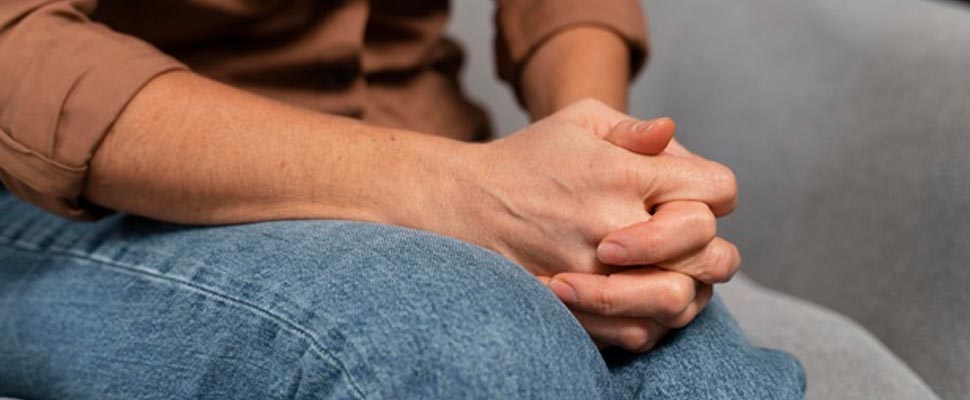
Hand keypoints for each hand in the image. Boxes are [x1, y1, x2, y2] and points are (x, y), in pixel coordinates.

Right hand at [538, 118, 740, 351]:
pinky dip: (648, 319)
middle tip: (682, 243)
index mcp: (624, 174)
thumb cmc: (526, 159)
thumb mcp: (578, 122)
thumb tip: (672, 134)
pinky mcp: (577, 309)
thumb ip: (634, 129)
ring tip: (663, 272)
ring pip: (681, 300)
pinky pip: (641, 331)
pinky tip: (633, 296)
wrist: (464, 205)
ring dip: (683, 287)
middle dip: (706, 246)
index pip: (718, 190)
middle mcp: (615, 225)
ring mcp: (596, 274)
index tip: (690, 197)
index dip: (714, 195)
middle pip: (711, 252)